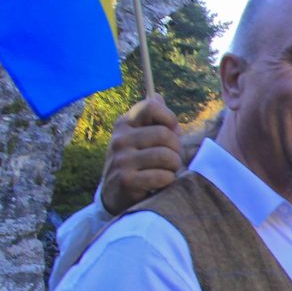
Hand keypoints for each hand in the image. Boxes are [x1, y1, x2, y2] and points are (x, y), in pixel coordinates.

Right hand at [99, 97, 183, 214]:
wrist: (114, 194)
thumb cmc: (135, 161)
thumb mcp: (138, 137)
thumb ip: (151, 119)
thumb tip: (158, 96)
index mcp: (124, 123)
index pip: (151, 106)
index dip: (169, 118)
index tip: (173, 132)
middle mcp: (120, 139)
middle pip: (165, 134)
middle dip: (177, 148)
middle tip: (174, 158)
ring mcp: (121, 160)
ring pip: (166, 156)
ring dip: (174, 166)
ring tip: (168, 170)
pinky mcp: (126, 181)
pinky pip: (162, 176)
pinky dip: (168, 181)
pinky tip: (161, 183)